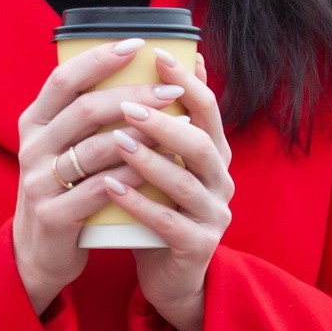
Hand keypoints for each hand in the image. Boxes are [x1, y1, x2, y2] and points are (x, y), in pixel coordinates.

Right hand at [12, 37, 157, 313]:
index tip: (138, 44)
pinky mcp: (53, 215)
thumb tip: (137, 67)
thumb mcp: (65, 147)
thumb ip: (90, 114)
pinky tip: (159, 165)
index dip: (99, 59)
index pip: (63, 79)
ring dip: (140, 134)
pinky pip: (100, 189)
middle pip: (85, 110)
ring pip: (94, 149)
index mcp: (34, 122)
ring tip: (176, 125)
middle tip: (171, 90)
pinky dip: (133, 175)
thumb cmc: (65, 190)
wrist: (40, 253)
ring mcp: (39, 182)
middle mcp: (32, 147)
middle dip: (133, 95)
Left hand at [96, 52, 234, 330]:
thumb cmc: (160, 207)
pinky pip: (168, 223)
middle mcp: (221, 181)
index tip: (157, 55)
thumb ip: (167, 120)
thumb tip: (171, 61)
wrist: (169, 275)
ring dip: (149, 160)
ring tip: (116, 141)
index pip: (207, 110)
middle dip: (164, 121)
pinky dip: (139, 204)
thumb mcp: (165, 161)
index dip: (187, 81)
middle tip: (128, 103)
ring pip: (185, 183)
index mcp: (214, 155)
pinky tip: (111, 189)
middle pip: (201, 142)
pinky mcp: (197, 247)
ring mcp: (213, 216)